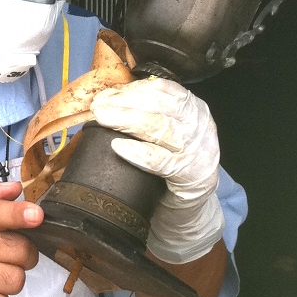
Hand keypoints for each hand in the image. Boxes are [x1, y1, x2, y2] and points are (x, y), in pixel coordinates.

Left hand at [90, 77, 223, 263]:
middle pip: (159, 105)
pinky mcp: (192, 175)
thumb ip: (145, 113)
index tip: (105, 95)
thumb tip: (106, 98)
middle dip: (124, 103)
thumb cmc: (170, 163)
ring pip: (160, 128)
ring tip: (102, 120)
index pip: (162, 89)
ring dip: (127, 121)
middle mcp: (199, 124)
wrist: (188, 206)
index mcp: (192, 108)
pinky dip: (138, 153)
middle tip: (97, 107)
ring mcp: (198, 149)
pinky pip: (162, 161)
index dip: (131, 90)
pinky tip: (118, 147)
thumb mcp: (164, 133)